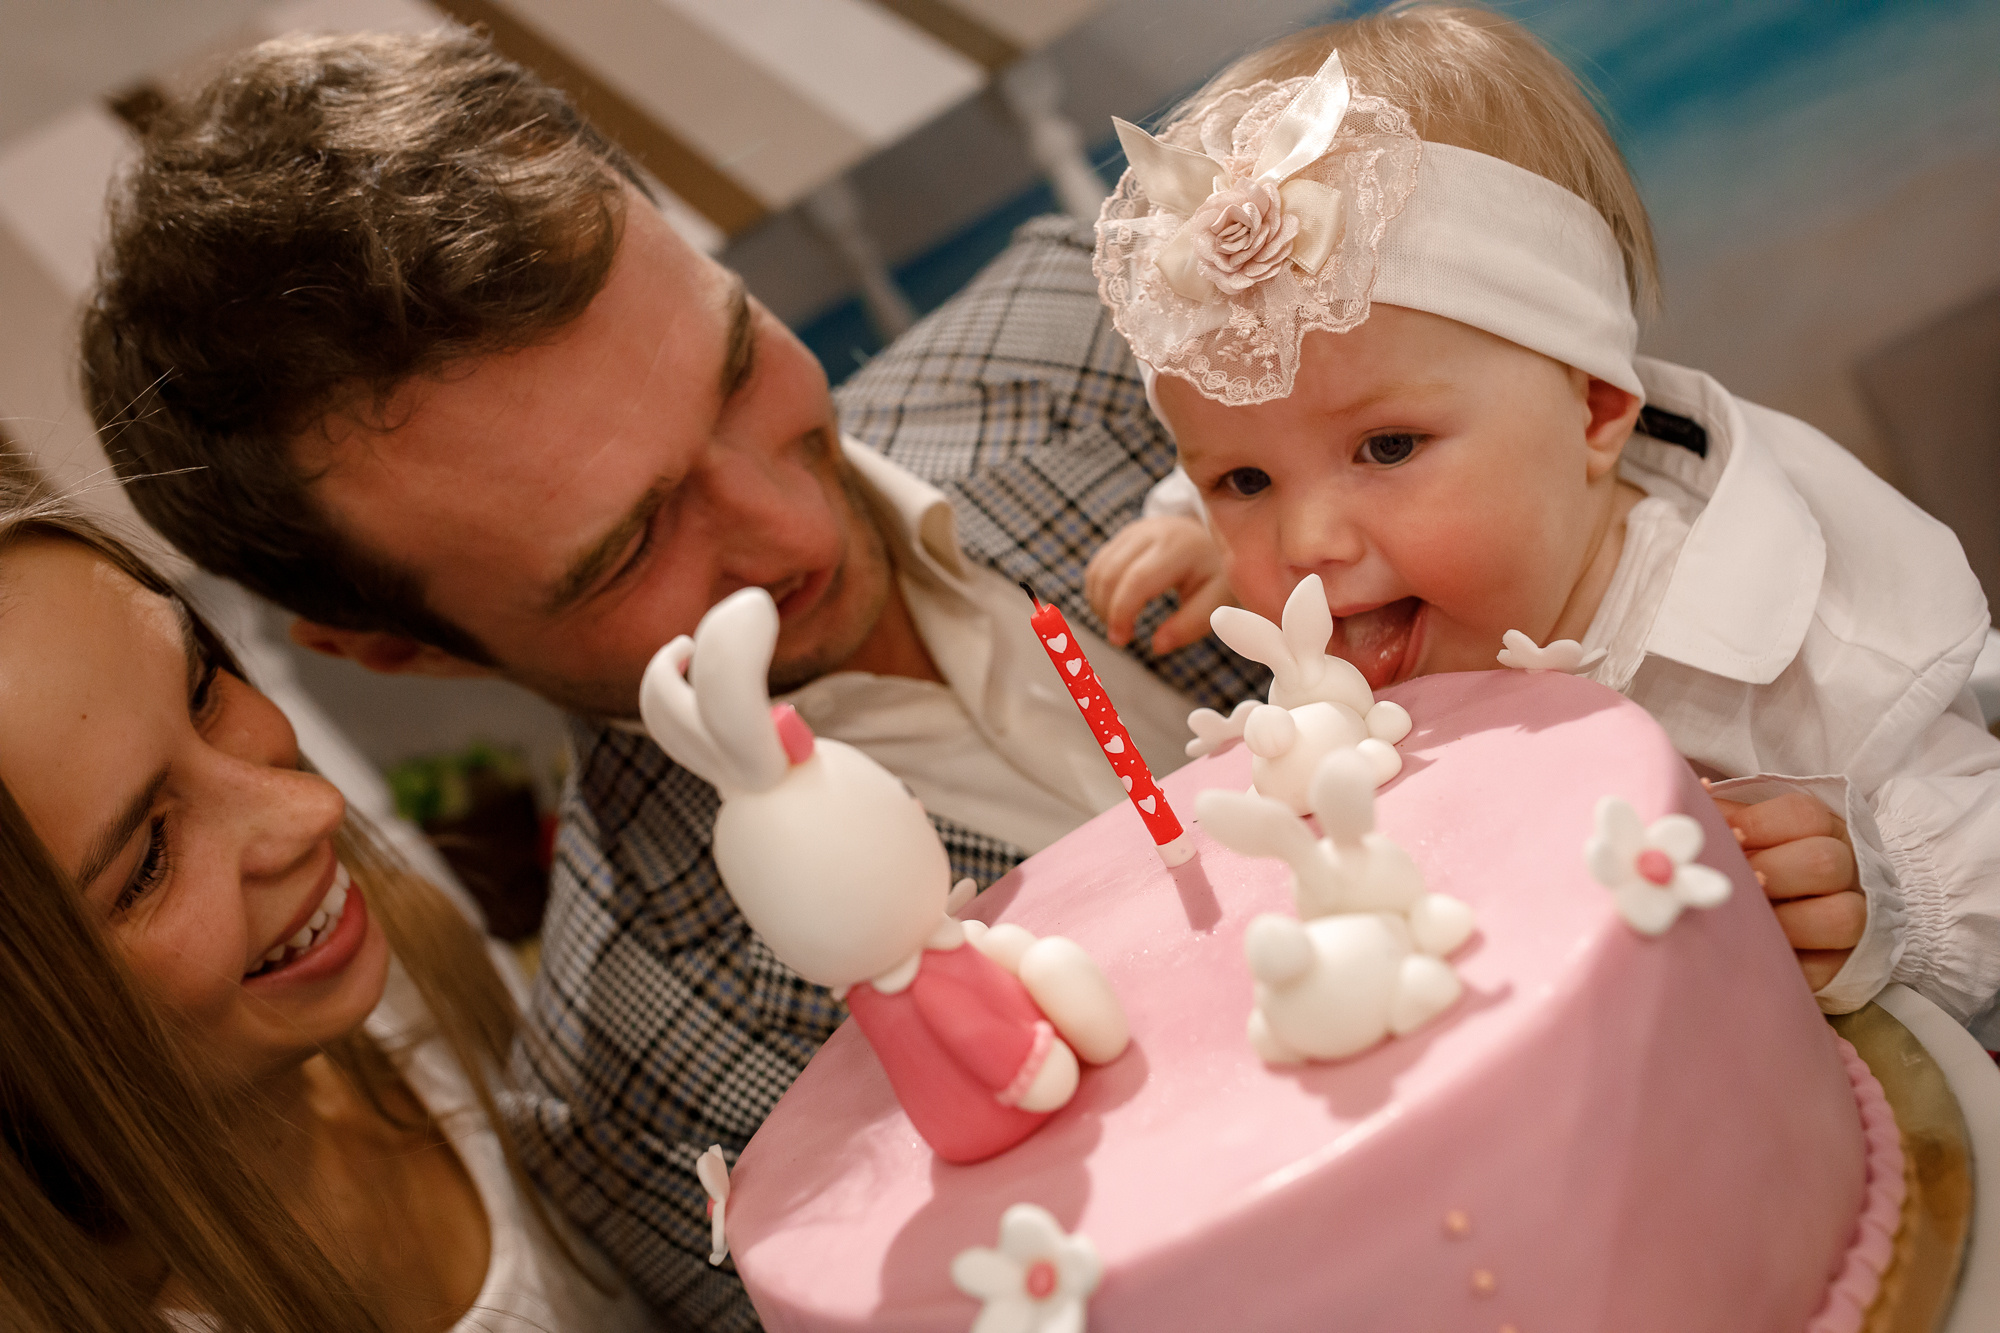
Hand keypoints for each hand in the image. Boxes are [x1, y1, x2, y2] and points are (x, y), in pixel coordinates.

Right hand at [1084, 517, 1231, 652]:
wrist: (1214, 536)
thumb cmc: (1215, 573)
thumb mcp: (1216, 600)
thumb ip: (1190, 625)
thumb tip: (1158, 646)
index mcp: (1178, 548)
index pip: (1137, 580)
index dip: (1121, 612)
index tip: (1120, 639)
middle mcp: (1152, 533)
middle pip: (1110, 574)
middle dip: (1106, 611)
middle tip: (1119, 637)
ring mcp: (1134, 532)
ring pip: (1099, 570)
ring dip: (1099, 603)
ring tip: (1118, 624)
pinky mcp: (1124, 536)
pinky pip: (1098, 565)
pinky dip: (1098, 591)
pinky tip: (1113, 608)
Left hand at [1709, 790, 1863, 990]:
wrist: (1780, 922)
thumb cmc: (1753, 866)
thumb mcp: (1741, 834)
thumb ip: (1721, 817)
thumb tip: (1694, 793)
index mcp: (1822, 828)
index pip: (1803, 814)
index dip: (1756, 826)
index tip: (1726, 841)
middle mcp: (1849, 868)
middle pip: (1823, 861)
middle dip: (1769, 874)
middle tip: (1737, 885)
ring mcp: (1857, 917)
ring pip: (1842, 916)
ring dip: (1786, 922)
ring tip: (1747, 922)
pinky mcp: (1848, 965)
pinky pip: (1828, 967)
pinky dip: (1790, 965)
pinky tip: (1759, 954)